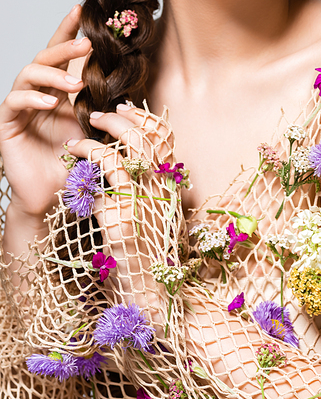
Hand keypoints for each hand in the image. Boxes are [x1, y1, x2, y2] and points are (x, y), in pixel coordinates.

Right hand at [0, 5, 91, 220]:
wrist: (56, 195)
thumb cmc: (77, 161)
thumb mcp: (98, 127)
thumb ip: (106, 102)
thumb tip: (127, 77)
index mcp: (60, 88)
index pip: (63, 53)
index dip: (69, 30)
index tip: (81, 9)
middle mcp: (39, 92)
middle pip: (46, 57)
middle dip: (66, 47)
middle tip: (87, 43)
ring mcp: (22, 106)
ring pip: (29, 73)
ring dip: (54, 74)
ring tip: (76, 84)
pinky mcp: (7, 123)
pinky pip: (15, 101)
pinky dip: (33, 98)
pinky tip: (51, 102)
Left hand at [65, 104, 177, 316]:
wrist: (150, 290)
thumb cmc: (150, 250)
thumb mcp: (157, 210)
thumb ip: (149, 183)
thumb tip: (133, 157)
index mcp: (171, 182)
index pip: (164, 136)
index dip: (144, 118)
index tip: (126, 108)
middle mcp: (160, 189)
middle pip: (143, 138)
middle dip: (118, 120)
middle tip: (97, 115)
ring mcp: (141, 204)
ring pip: (120, 155)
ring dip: (95, 140)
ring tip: (76, 138)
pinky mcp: (119, 220)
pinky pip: (97, 184)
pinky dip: (82, 167)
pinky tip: (70, 166)